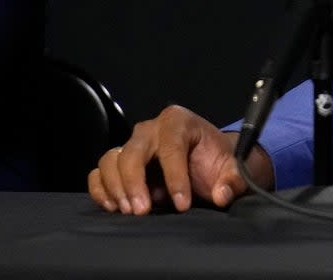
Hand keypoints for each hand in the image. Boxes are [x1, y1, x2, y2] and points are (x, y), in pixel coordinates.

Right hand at [87, 104, 272, 214]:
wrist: (206, 163)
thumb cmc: (215, 162)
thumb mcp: (232, 169)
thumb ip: (233, 180)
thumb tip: (222, 194)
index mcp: (179, 121)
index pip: (171, 147)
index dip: (175, 177)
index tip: (182, 205)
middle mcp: (150, 128)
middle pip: (132, 152)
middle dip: (135, 183)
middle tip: (144, 211)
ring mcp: (131, 144)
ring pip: (110, 160)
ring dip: (116, 188)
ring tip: (130, 211)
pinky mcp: (118, 161)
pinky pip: (99, 172)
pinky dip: (101, 189)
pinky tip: (113, 207)